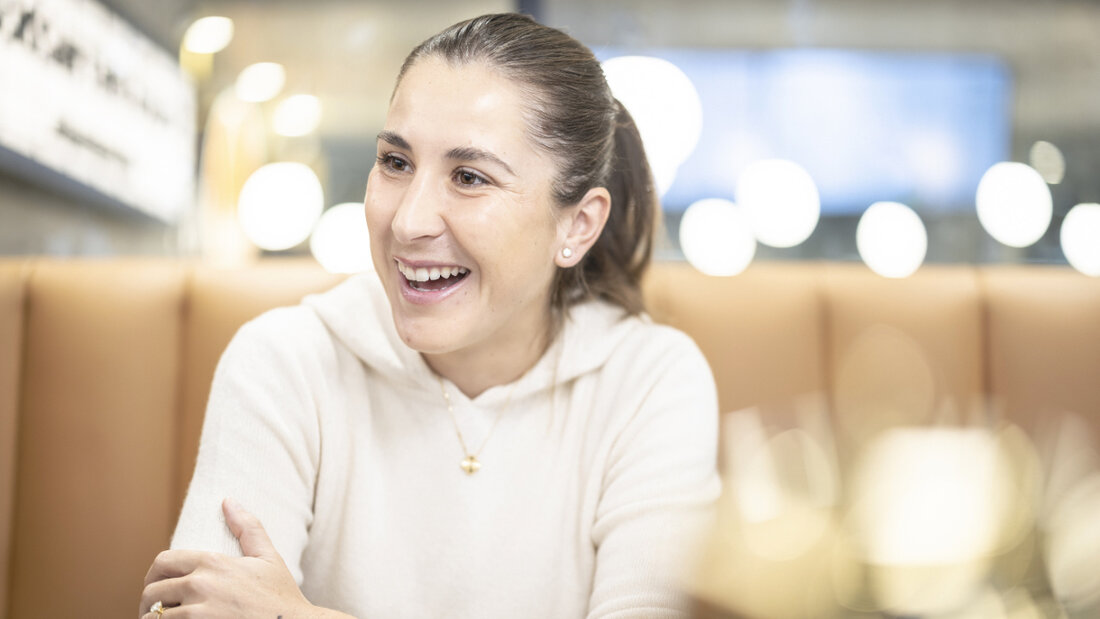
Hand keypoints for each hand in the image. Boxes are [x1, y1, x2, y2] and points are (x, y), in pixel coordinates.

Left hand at [139, 498, 318, 617]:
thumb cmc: (280, 596)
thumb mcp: (268, 557)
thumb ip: (247, 528)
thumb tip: (228, 501)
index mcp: (212, 563)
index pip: (162, 562)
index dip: (153, 576)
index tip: (156, 588)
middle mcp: (200, 585)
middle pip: (151, 592)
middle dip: (148, 604)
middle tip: (154, 613)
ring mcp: (197, 613)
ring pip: (154, 617)